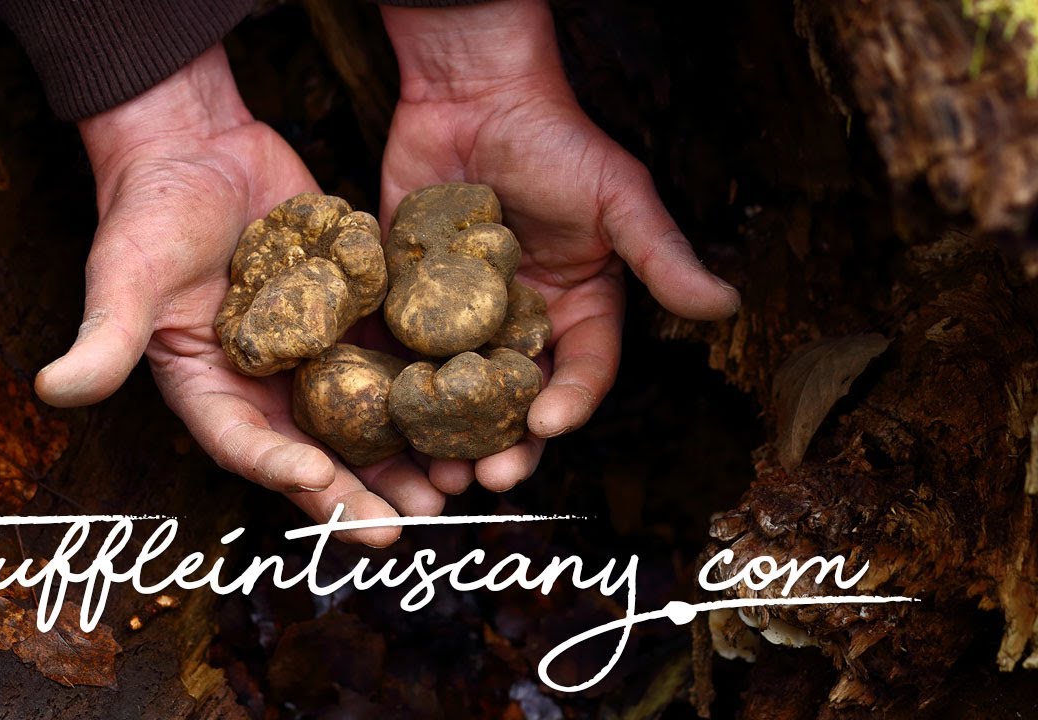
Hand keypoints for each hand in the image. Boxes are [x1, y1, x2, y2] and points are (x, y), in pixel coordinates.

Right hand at [35, 46, 443, 545]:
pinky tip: (468, 403)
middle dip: (361, 491)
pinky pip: (392, 358)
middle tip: (408, 523)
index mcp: (211, 391)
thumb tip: (54, 391)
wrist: (199, 148)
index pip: (246, 444)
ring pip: (366, 417)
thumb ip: (105, 338)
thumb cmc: (149, 211)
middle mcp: (268, 386)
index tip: (318, 481)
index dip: (280, 468)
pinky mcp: (353, 317)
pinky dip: (426, 384)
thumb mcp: (123, 275)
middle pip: (318, 450)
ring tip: (452, 486)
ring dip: (406, 454)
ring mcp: (315, 354)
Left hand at [381, 0, 740, 493]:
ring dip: (447, 437)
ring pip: (456, 394)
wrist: (472, 93)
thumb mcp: (619, 195)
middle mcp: (523, 325)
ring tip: (435, 471)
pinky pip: (402, 355)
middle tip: (486, 478)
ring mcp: (463, 319)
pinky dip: (395, 391)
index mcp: (579, 309)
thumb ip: (661, 254)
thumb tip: (726, 305)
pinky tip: (382, 422)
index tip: (546, 424)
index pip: (581, 371)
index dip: (568, 403)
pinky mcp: (410, 304)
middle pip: (515, 400)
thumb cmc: (556, 138)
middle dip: (505, 444)